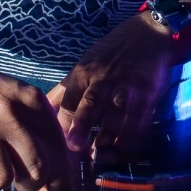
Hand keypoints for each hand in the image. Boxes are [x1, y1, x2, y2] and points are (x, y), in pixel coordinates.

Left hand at [49, 13, 176, 152]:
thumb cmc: (111, 53)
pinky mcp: (148, 92)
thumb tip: (42, 110)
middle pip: (91, 104)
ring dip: (109, 136)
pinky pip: (140, 117)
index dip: (65, 123)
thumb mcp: (84, 65)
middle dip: (82, 125)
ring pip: (117, 114)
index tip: (61, 143)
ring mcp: (127, 86)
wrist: (148, 34)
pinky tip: (127, 147)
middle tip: (76, 147)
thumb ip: (65, 91)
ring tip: (103, 156)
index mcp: (84, 73)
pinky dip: (134, 133)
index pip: (69, 100)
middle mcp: (104, 80)